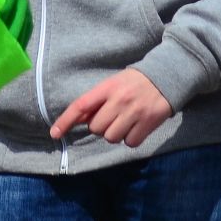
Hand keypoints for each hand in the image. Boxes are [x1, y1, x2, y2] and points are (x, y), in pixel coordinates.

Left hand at [50, 69, 173, 146]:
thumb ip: (97, 101)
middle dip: (101, 126)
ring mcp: (134, 112)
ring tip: (125, 121)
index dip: (65, 120)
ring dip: (115, 133)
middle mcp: (119, 100)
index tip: (54, 133)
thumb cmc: (134, 82)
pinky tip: (137, 126)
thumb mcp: (113, 84)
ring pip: (111, 138)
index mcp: (107, 87)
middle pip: (96, 128)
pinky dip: (131, 138)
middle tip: (112, 116)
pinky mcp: (148, 124)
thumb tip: (78, 119)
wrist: (166, 76)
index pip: (81, 105)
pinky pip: (130, 143)